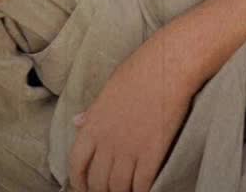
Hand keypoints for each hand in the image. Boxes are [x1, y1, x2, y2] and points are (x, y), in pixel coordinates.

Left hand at [68, 38, 192, 191]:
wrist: (169, 65)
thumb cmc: (140, 70)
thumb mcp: (109, 88)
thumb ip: (93, 111)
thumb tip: (77, 122)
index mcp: (94, 124)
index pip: (77, 163)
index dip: (79, 181)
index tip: (84, 187)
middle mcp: (108, 141)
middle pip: (98, 181)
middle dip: (102, 190)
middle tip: (110, 190)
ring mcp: (130, 149)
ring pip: (119, 188)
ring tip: (127, 190)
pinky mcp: (153, 154)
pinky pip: (142, 185)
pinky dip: (142, 191)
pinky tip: (144, 189)